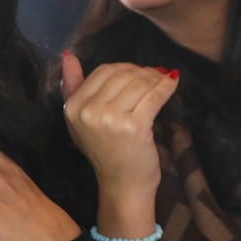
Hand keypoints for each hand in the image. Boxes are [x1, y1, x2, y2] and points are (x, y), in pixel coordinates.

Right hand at [61, 53, 178, 232]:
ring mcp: (110, 120)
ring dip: (155, 78)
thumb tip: (68, 56)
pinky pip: (154, 96)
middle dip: (142, 72)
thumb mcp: (81, 120)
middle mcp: (88, 112)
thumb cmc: (104, 151)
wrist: (122, 184)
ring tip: (163, 80)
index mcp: (73, 107)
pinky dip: (166, 87)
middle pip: (121, 75)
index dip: (124, 67)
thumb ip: (72, 87)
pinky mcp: (134, 127)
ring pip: (139, 83)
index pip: (102, 72)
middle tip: (155, 75)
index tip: (139, 72)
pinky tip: (172, 83)